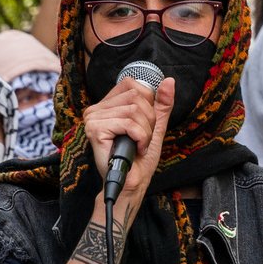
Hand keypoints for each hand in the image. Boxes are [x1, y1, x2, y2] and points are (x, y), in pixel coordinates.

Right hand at [83, 74, 170, 222]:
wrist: (131, 183)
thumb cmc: (139, 158)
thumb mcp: (154, 126)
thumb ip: (161, 104)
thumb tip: (169, 80)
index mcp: (106, 105)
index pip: (132, 84)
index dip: (147, 101)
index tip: (145, 123)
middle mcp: (96, 109)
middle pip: (135, 96)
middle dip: (149, 119)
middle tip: (143, 138)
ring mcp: (93, 119)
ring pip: (134, 110)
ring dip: (145, 131)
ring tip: (139, 145)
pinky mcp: (96, 130)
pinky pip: (129, 124)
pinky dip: (140, 138)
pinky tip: (136, 149)